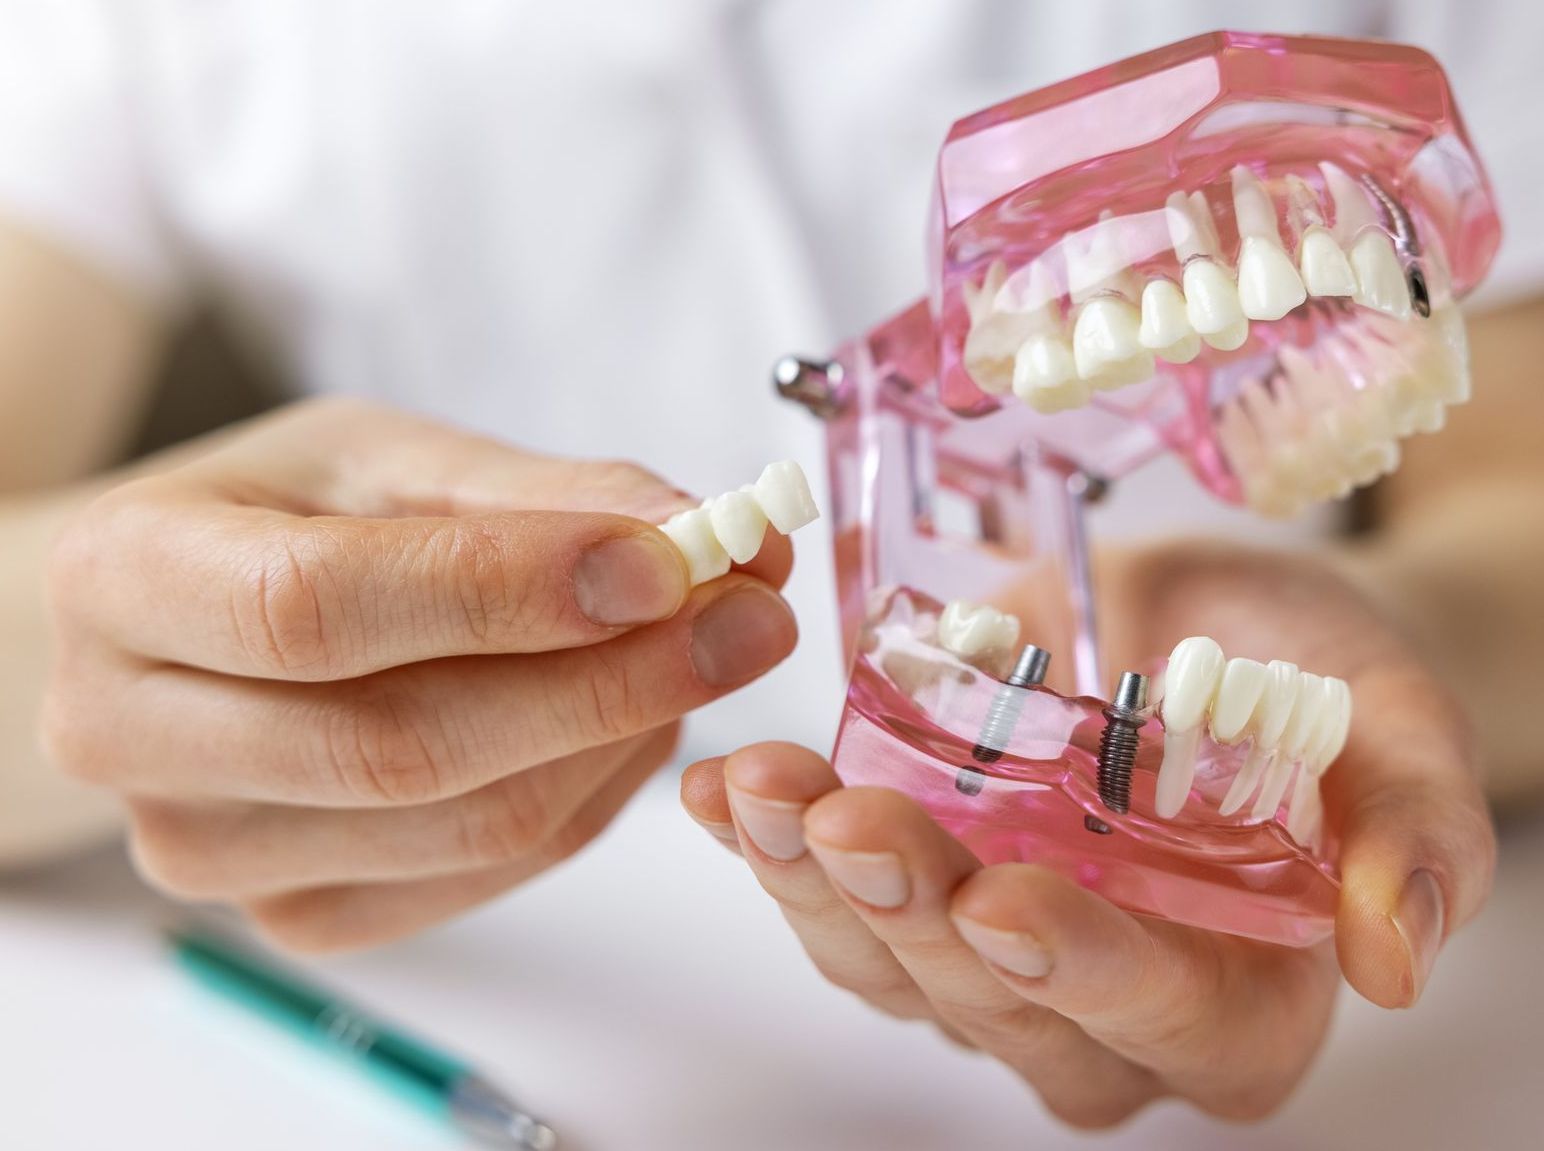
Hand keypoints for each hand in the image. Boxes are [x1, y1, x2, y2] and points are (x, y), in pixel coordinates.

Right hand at [44, 398, 797, 950]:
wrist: (203, 619)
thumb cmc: (291, 516)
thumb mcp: (396, 460)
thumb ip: (544, 497)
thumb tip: (708, 534)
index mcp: (125, 577)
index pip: (317, 606)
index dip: (508, 590)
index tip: (672, 559)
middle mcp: (130, 735)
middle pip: (402, 743)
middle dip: (613, 679)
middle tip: (756, 615)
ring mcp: (208, 851)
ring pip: (466, 823)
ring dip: (621, 737)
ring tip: (705, 650)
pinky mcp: (293, 915)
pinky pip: (484, 874)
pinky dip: (590, 794)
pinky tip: (631, 720)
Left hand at [680, 540, 1494, 1125]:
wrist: (1216, 626)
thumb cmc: (1319, 680)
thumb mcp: (1394, 727)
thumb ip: (1413, 833)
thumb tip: (1396, 959)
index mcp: (1236, 1001)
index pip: (1163, 1020)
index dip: (1084, 973)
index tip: (1006, 903)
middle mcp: (1101, 1010)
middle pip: (996, 1005)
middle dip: (915, 914)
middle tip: (851, 820)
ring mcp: (991, 960)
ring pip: (889, 965)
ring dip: (811, 883)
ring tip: (763, 791)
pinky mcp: (914, 895)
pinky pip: (831, 895)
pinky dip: (769, 843)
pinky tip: (727, 787)